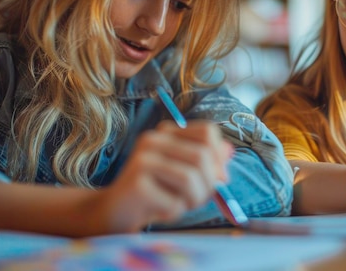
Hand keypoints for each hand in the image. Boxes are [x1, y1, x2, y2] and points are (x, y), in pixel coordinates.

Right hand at [96, 120, 232, 232]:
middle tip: (197, 200)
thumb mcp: (186, 175)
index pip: (208, 132)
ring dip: (193, 200)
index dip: (218, 158)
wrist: (115, 212)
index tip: (217, 178)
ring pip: (190, 179)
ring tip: (181, 206)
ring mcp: (142, 159)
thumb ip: (209, 162)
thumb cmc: (156, 194)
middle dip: (208, 185)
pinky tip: (160, 211)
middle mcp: (153, 140)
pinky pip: (174, 201)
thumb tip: (230, 150)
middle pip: (202, 157)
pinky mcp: (136, 182)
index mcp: (167, 132)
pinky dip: (175, 212)